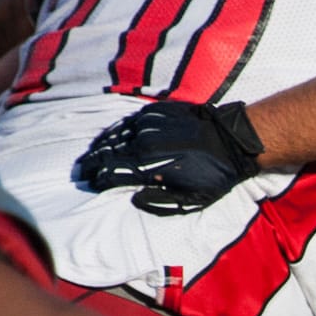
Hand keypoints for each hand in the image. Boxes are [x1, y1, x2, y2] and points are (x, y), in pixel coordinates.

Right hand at [77, 100, 265, 214]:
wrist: (233, 140)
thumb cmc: (214, 175)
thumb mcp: (192, 200)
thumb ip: (161, 203)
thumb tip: (135, 199)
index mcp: (149, 166)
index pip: (111, 172)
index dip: (98, 179)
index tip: (91, 184)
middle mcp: (143, 143)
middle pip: (106, 152)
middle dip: (92, 163)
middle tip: (82, 171)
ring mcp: (148, 124)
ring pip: (114, 135)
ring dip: (101, 146)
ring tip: (93, 155)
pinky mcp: (154, 112)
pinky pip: (128, 122)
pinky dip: (117, 131)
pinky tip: (113, 137)